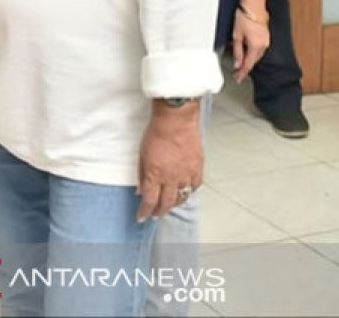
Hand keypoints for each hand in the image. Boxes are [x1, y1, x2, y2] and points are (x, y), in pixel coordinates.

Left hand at [137, 102, 203, 221]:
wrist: (176, 120)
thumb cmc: (156, 132)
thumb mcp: (142, 154)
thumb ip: (142, 174)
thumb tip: (141, 189)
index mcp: (155, 174)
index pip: (150, 200)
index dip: (145, 211)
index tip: (142, 217)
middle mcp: (172, 178)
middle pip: (167, 202)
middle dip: (160, 211)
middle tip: (156, 215)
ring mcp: (186, 174)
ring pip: (182, 197)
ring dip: (174, 204)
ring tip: (169, 206)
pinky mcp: (197, 168)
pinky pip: (194, 186)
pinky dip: (189, 192)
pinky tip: (185, 193)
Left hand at [231, 7, 269, 83]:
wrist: (253, 6)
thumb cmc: (244, 19)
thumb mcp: (237, 36)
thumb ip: (238, 52)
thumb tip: (237, 64)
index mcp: (256, 47)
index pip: (248, 64)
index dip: (242, 73)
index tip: (237, 79)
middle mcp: (263, 46)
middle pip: (253, 61)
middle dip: (244, 68)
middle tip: (237, 74)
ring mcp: (266, 41)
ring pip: (256, 56)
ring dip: (248, 61)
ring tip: (239, 66)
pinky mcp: (265, 37)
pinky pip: (258, 49)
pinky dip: (251, 54)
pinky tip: (246, 54)